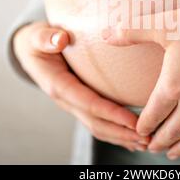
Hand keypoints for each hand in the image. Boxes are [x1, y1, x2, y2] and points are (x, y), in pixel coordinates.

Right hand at [13, 21, 148, 151]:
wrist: (31, 51)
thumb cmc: (37, 41)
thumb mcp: (37, 36)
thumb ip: (46, 37)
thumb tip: (60, 39)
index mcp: (58, 85)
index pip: (88, 103)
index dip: (111, 113)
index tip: (133, 121)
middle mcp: (66, 100)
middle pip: (96, 123)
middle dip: (121, 133)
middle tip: (148, 138)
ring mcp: (74, 105)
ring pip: (98, 127)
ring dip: (122, 137)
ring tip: (146, 142)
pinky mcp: (81, 104)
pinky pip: (99, 122)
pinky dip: (117, 132)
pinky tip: (134, 138)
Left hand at [102, 0, 179, 158]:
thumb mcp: (168, 23)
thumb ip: (133, 30)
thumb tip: (106, 33)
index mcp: (174, 86)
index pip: (152, 115)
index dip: (142, 126)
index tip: (138, 132)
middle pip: (172, 132)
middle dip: (158, 142)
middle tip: (150, 147)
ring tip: (173, 154)